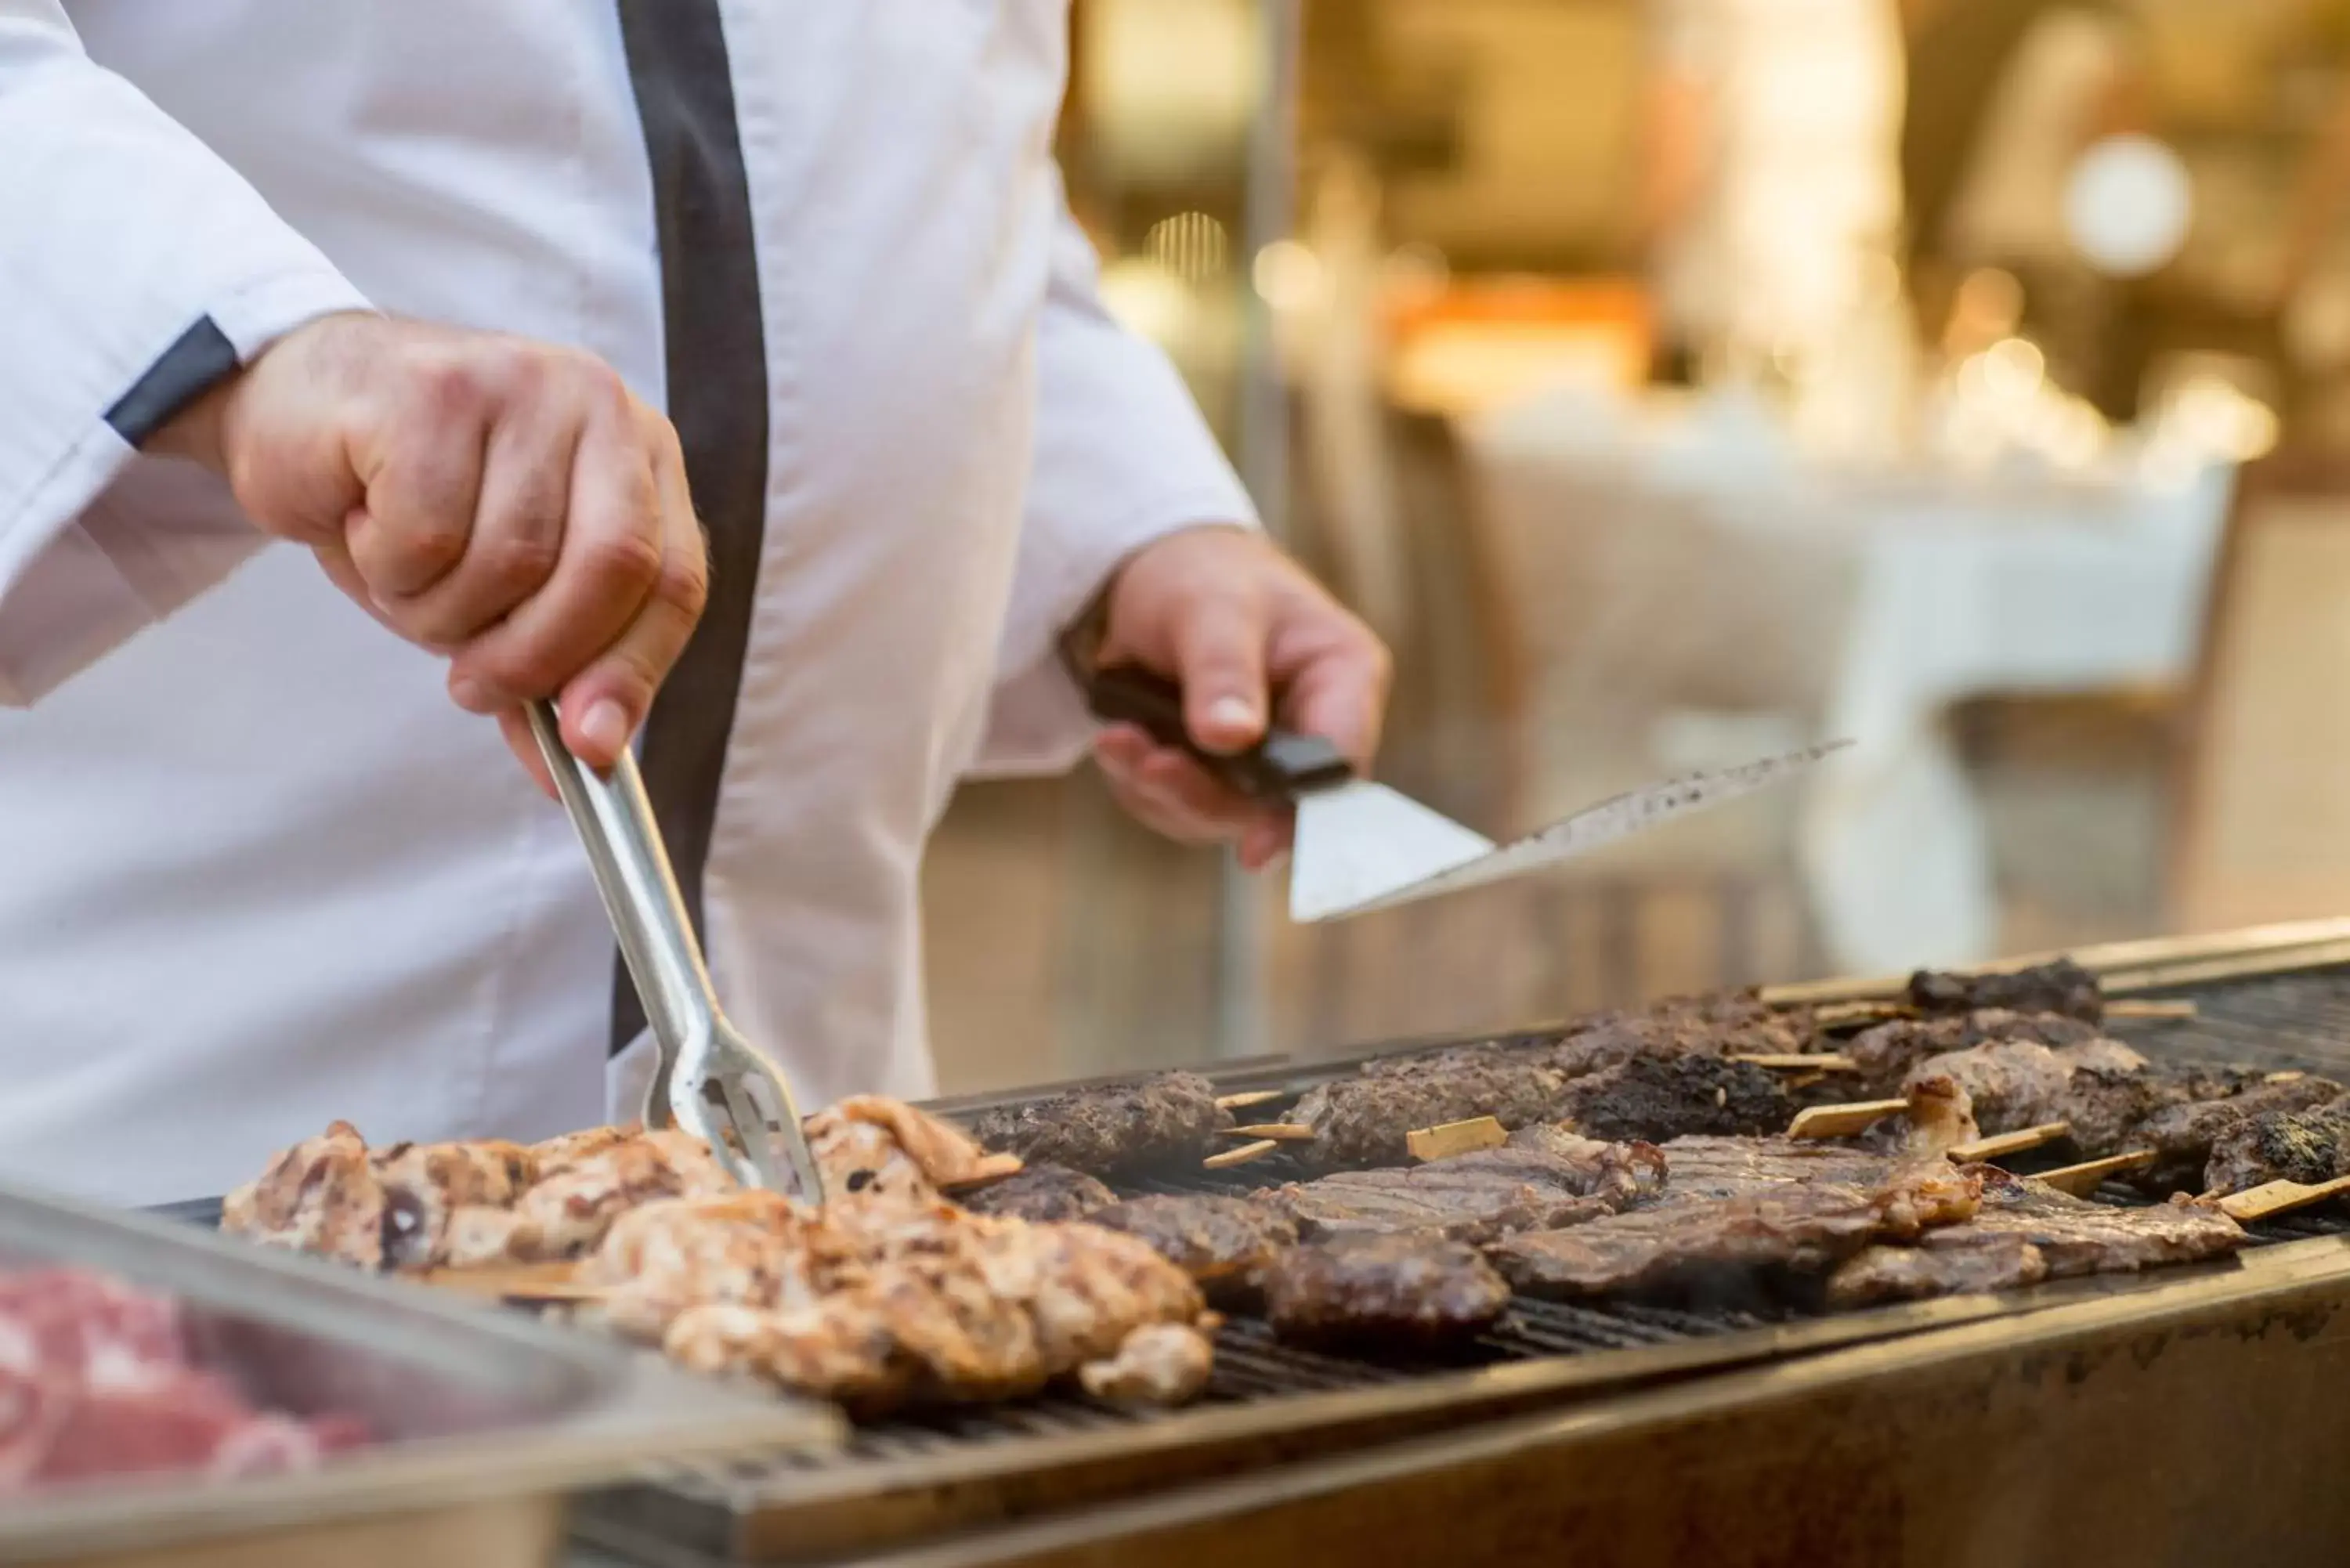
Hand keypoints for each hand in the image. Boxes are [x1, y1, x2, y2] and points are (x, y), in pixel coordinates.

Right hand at [151, 312, 707, 783]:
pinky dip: (387, 564)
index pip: (673, 580)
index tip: (589, 746)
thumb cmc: (412, 503)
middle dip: (536, 655)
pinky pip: (426, 533)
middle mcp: (597, 406)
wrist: (297, 409)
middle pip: (607, 566)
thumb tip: (585, 766)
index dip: (633, 672)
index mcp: (641, 457)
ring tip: (405, 573)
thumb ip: (553, 671)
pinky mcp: (435, 389)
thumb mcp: (498, 596)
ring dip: (441, 610)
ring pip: (507, 561)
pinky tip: (367, 522)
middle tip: (472, 686)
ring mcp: (520, 385)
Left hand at [1089, 526, 1389, 868]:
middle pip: (1275, 804)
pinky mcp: (1218, 775)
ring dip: (1162, 789)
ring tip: (1119, 741)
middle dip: (1203, 795)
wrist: (1158, 574)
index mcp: (1343, 677)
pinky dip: (1142, 782)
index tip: (1257, 848)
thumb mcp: (1212, 607)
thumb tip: (1230, 738)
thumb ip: (1223, 671)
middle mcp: (1313, 727)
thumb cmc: (1204, 575)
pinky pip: (1180, 805)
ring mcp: (1265, 758)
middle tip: (1150, 767)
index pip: (1340, 762)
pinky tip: (1118, 741)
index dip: (1304, 812)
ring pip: (1220, 814)